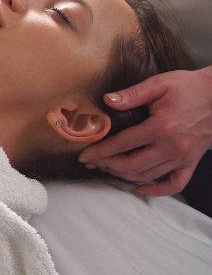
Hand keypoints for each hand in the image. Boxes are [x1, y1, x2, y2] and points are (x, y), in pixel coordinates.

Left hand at [79, 67, 211, 195]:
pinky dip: (157, 190)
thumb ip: (132, 94)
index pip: (123, 144)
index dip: (100, 151)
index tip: (84, 155)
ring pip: (148, 175)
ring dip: (124, 175)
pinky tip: (140, 188)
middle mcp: (171, 147)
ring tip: (107, 168)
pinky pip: (174, 184)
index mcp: (161, 127)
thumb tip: (108, 100)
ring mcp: (183, 157)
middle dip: (107, 165)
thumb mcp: (159, 84)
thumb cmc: (189, 87)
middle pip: (132, 165)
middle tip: (91, 162)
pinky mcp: (191, 162)